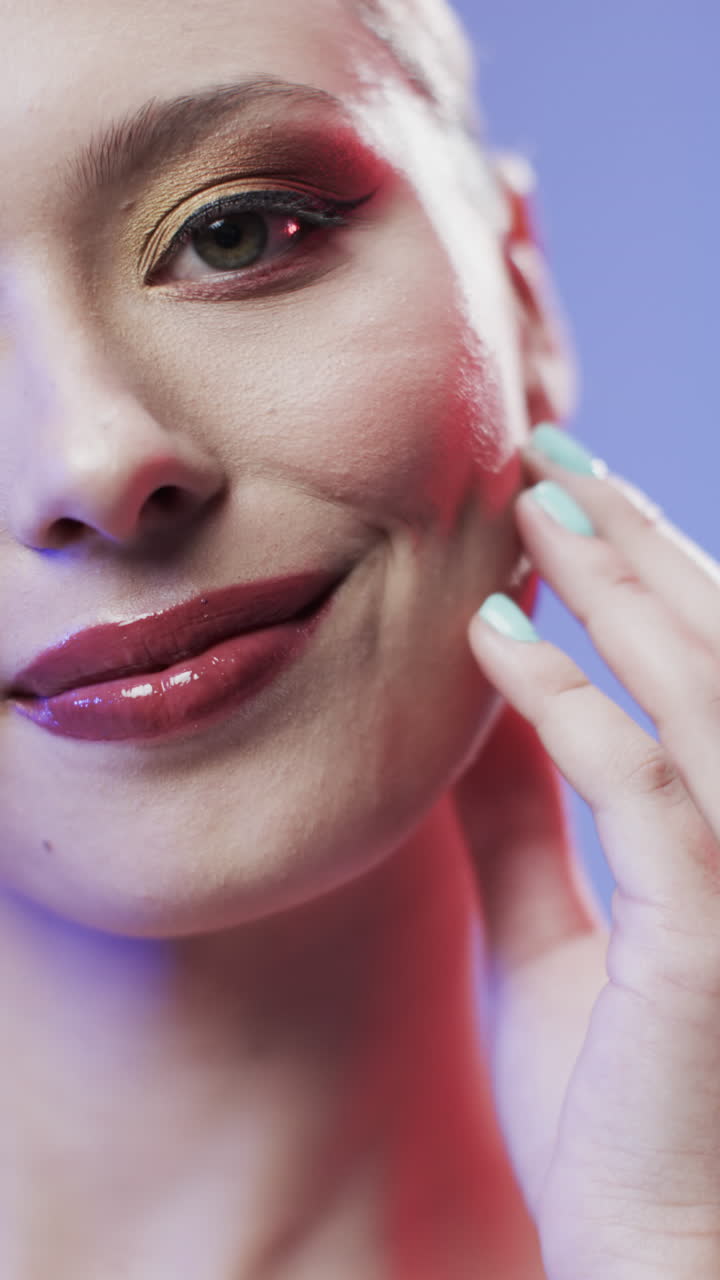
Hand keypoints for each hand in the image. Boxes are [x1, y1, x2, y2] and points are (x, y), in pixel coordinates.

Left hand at [457, 425, 719, 1279]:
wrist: (649, 1257)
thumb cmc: (614, 1104)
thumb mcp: (552, 928)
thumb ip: (525, 817)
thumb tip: (477, 708)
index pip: (704, 661)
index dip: (641, 567)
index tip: (556, 496)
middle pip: (716, 641)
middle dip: (636, 535)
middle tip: (548, 447)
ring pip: (700, 681)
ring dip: (613, 580)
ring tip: (528, 502)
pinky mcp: (710, 925)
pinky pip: (641, 778)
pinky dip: (565, 698)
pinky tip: (492, 638)